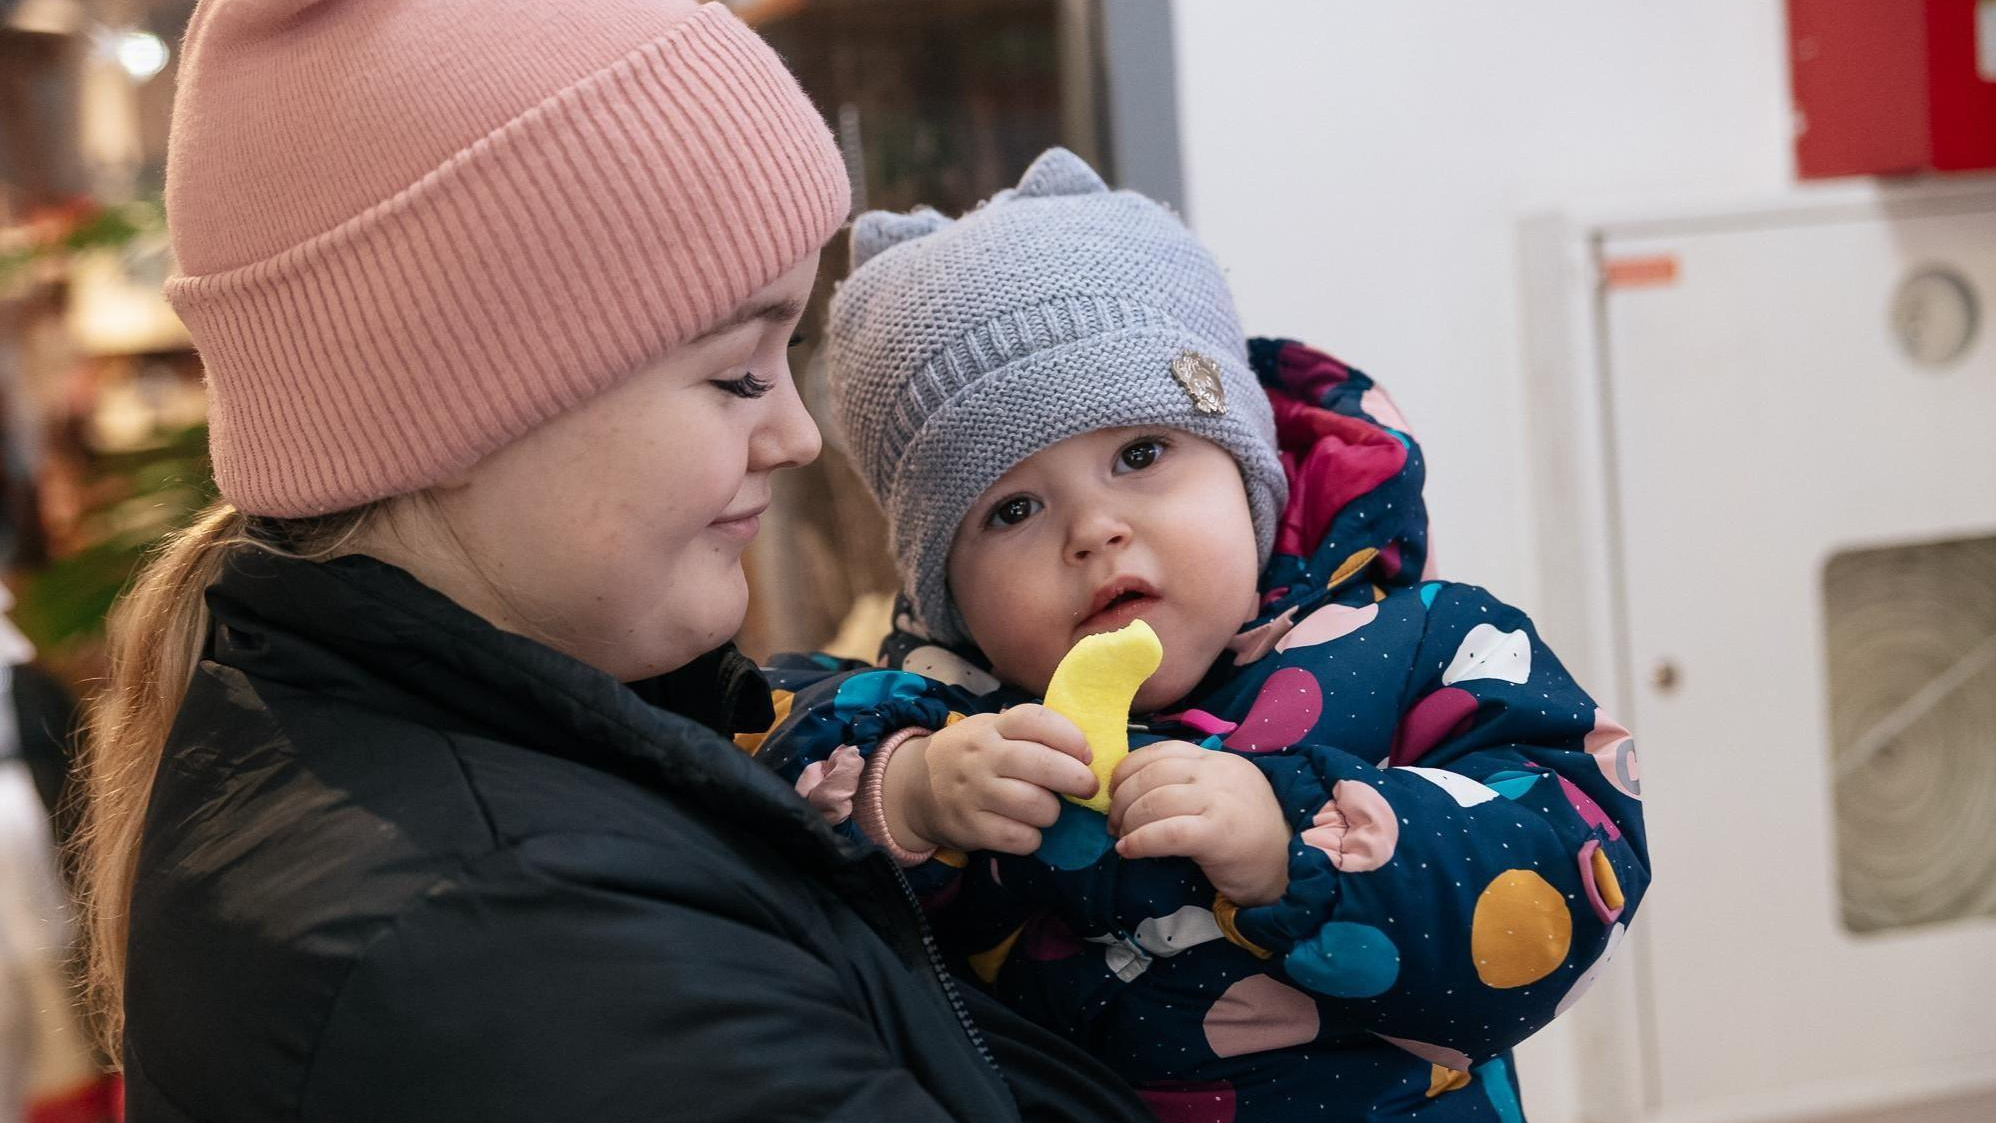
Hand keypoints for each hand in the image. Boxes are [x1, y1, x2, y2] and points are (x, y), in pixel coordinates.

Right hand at [883, 705, 1098, 855]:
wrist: (913, 787)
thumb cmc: (970, 757)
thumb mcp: (991, 731)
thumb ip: (1030, 735)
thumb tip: (1086, 750)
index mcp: (992, 728)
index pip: (1035, 720)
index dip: (1070, 737)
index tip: (1087, 754)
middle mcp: (981, 757)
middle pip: (1042, 765)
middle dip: (1077, 779)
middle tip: (1088, 787)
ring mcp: (973, 793)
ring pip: (1035, 805)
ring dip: (1053, 812)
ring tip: (1048, 810)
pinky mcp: (969, 827)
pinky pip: (1019, 838)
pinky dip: (1032, 838)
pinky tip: (1028, 831)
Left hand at [1108, 742, 1292, 905]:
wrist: (1289, 868)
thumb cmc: (1250, 835)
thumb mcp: (1222, 795)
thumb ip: (1189, 785)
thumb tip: (1134, 790)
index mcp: (1216, 760)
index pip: (1161, 751)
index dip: (1128, 769)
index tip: (1115, 792)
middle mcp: (1218, 774)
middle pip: (1151, 775)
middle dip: (1122, 799)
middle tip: (1114, 824)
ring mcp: (1220, 801)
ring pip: (1155, 801)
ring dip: (1127, 822)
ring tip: (1121, 839)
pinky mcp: (1219, 834)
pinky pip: (1167, 832)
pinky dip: (1140, 841)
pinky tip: (1128, 851)